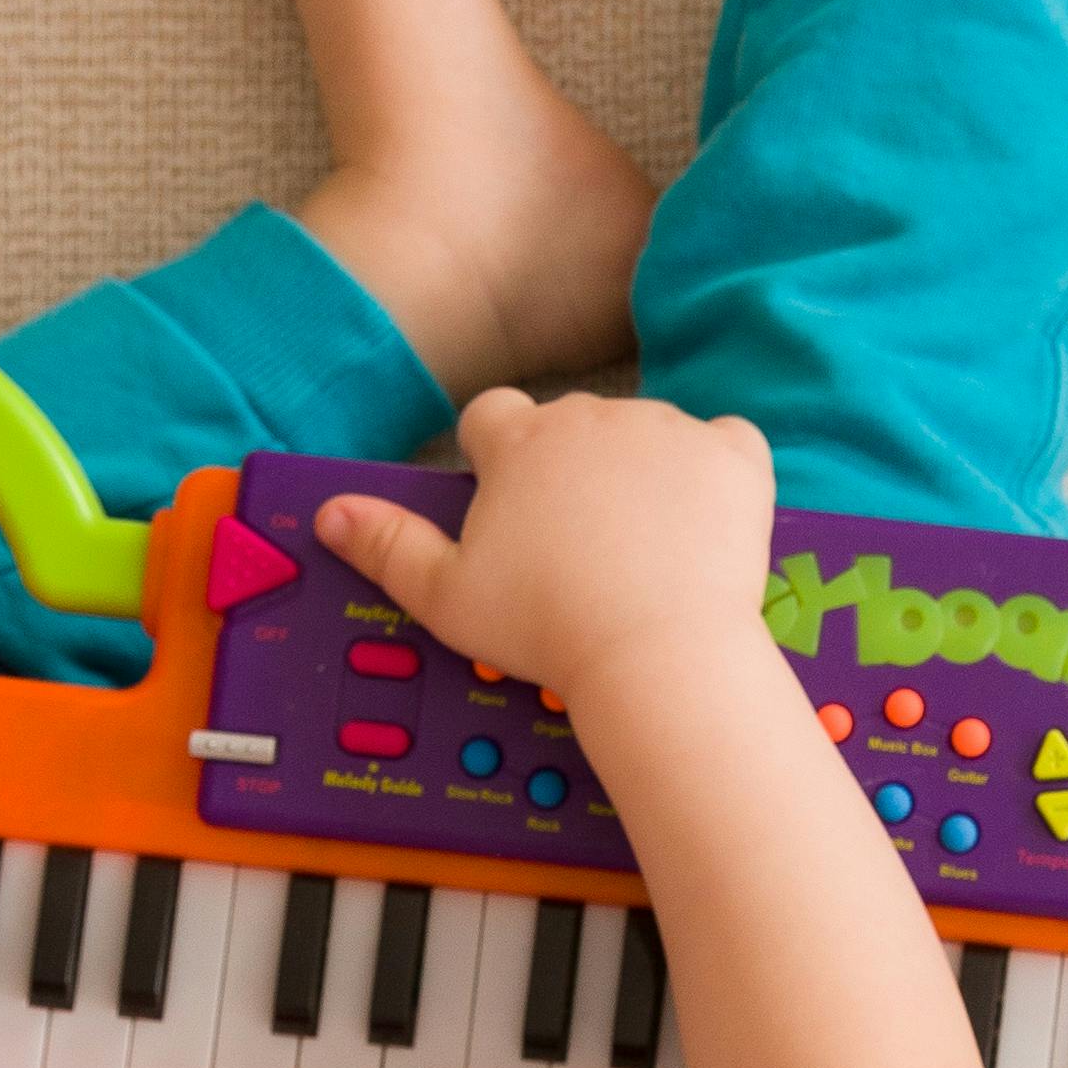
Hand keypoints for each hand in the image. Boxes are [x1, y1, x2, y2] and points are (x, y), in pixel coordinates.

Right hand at [315, 389, 780, 702]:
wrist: (656, 651)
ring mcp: (668, 428)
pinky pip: (727, 441)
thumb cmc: (545, 628)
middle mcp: (591, 417)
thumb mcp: (444, 596)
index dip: (498, 462)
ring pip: (646, 434)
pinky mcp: (734, 454)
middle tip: (578, 548)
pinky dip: (717, 472)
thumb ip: (387, 545)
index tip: (513, 511)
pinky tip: (703, 521)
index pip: (491, 418)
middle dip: (571, 470)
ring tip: (641, 550)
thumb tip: (333, 512)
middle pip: (571, 426)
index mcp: (517, 440)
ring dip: (642, 473)